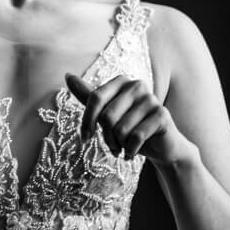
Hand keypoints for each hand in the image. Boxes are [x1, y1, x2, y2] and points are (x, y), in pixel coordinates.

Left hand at [64, 72, 195, 165]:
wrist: (161, 146)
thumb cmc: (130, 128)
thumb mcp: (107, 112)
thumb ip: (88, 96)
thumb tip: (67, 75)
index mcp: (122, 81)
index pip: (95, 98)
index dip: (87, 121)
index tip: (85, 138)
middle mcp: (137, 85)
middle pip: (107, 116)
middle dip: (106, 137)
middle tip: (112, 146)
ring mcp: (151, 99)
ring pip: (121, 129)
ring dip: (118, 145)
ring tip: (123, 148)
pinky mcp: (162, 115)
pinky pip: (136, 137)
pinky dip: (130, 150)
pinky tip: (131, 154)